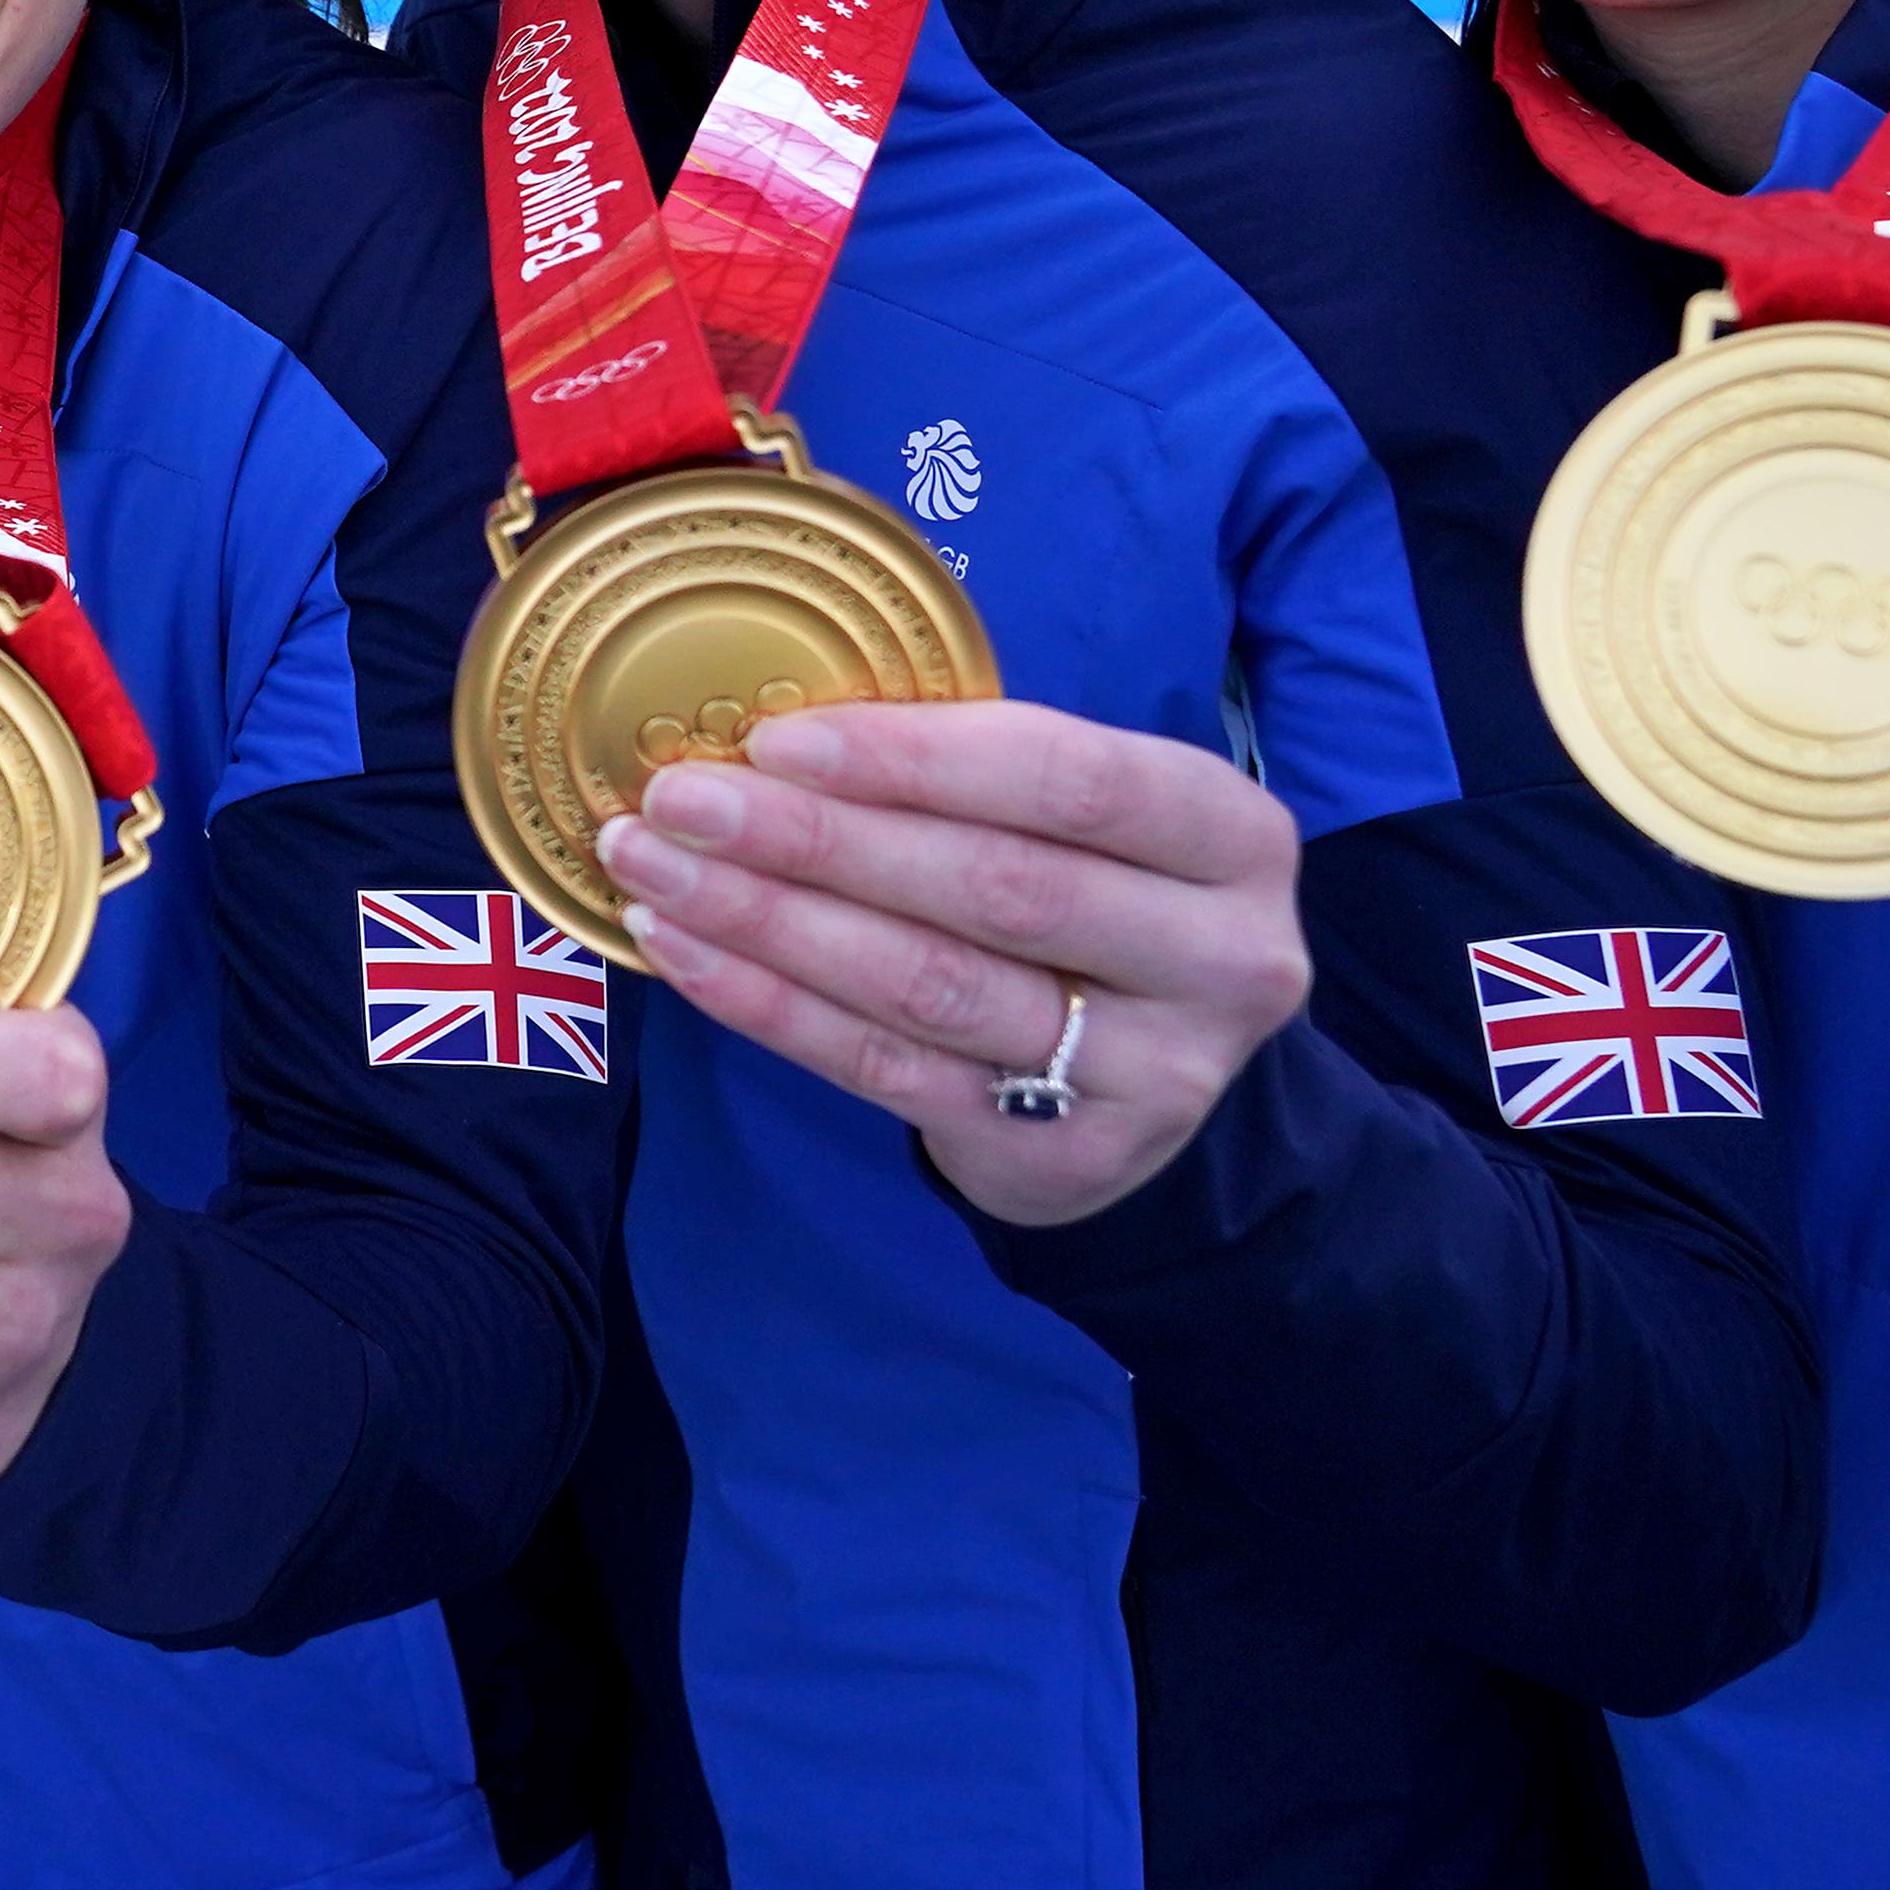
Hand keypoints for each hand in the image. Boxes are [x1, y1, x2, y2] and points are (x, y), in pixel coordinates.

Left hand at [598, 699, 1310, 1226]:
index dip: (918, 759)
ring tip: (656, 870)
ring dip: (773, 923)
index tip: (779, 739)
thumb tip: (771, 736)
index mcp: (1233, 836)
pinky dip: (773, 1008)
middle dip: (818, 840)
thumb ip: (977, 773)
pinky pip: (890, 1071)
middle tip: (680, 800)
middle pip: (997, 888)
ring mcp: (1154, 1072)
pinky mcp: (1067, 1153)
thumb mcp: (1088, 822)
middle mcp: (1222, 958)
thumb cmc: (1096, 901)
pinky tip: (689, 953)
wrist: (1155, 1082)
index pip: (1073, 781)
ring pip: (933, 987)